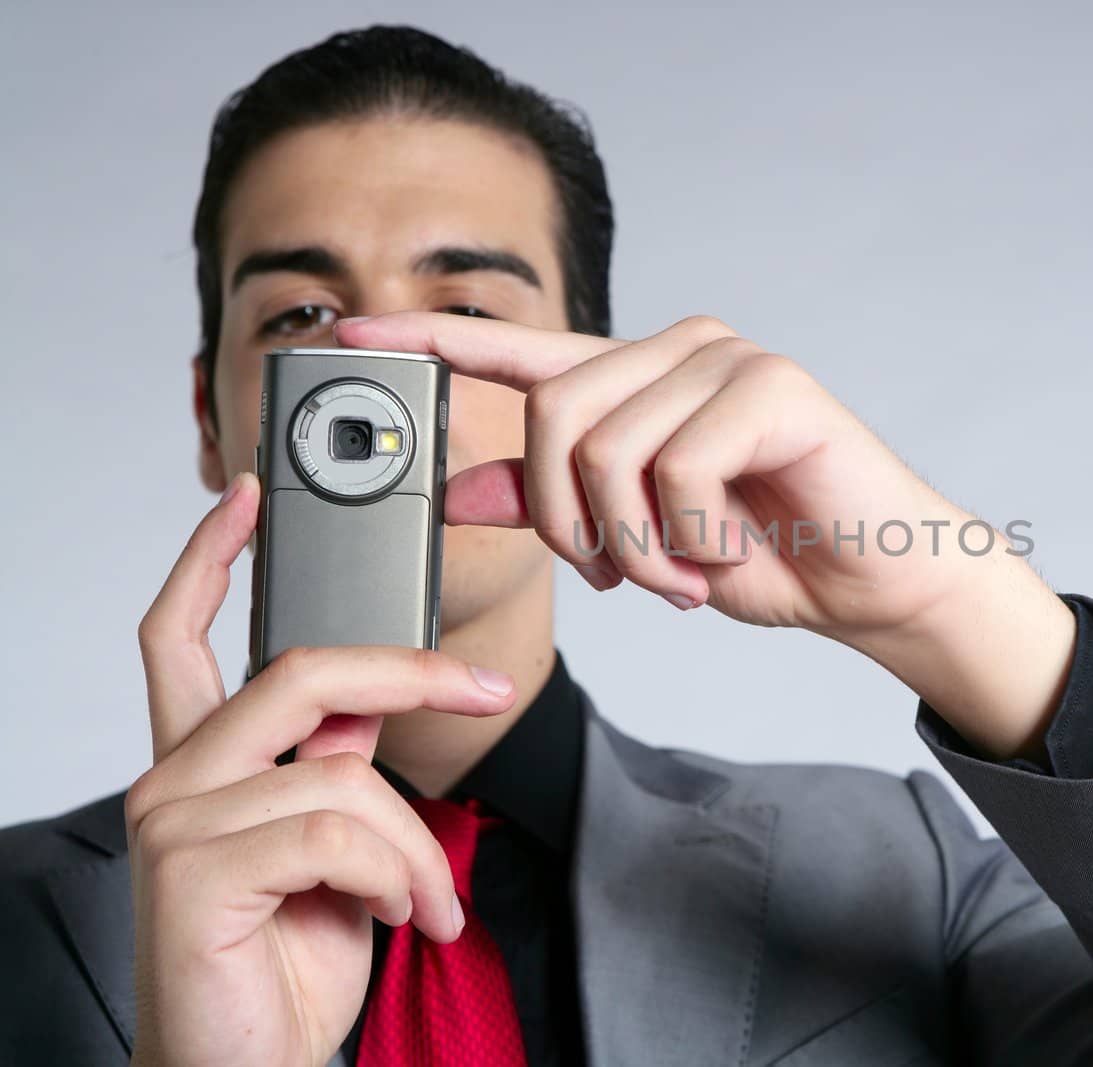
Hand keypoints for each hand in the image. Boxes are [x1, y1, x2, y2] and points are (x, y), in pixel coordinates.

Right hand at [126, 472, 518, 1066]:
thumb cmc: (287, 967)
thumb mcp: (332, 851)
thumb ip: (333, 767)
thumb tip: (374, 702)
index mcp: (201, 768)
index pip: (181, 639)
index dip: (210, 557)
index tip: (248, 495)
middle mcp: (173, 782)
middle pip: (300, 670)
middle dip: (411, 671)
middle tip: (490, 689)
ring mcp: (174, 823)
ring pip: (346, 770)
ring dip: (416, 846)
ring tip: (424, 905)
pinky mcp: (193, 872)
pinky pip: (338, 827)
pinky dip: (395, 875)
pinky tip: (394, 918)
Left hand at [335, 312, 1075, 760]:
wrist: (876, 580)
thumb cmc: (768, 551)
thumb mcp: (642, 542)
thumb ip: (555, 506)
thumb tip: (458, 487)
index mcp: (637, 382)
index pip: (521, 351)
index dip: (434, 341)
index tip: (352, 330)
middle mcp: (675, 351)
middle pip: (550, 419)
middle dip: (570, 524)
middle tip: (625, 577)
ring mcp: (724, 359)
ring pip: (605, 447)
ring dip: (637, 545)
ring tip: (683, 576)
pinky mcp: (772, 385)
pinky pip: (676, 466)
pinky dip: (689, 539)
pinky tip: (724, 556)